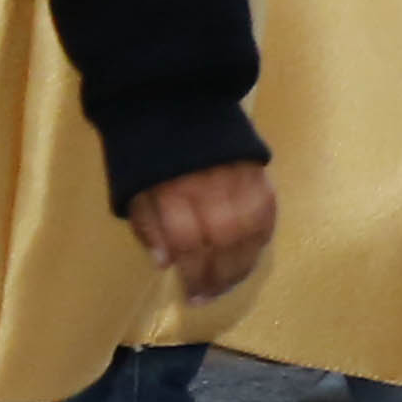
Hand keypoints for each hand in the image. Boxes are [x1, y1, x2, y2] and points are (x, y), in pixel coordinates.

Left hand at [130, 161, 274, 296]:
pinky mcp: (258, 170)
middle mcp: (210, 187)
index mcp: (173, 192)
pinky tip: (253, 252)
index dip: (193, 274)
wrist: (177, 105)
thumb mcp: (133, 191)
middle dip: (220, 276)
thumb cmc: (148, 155)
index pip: (188, 243)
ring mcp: (239, 178)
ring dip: (245, 263)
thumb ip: (148, 227)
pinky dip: (264, 235)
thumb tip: (166, 264)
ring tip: (233, 282)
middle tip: (213, 297)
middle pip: (224, 241)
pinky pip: (268, 209)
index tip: (191, 296)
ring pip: (251, 229)